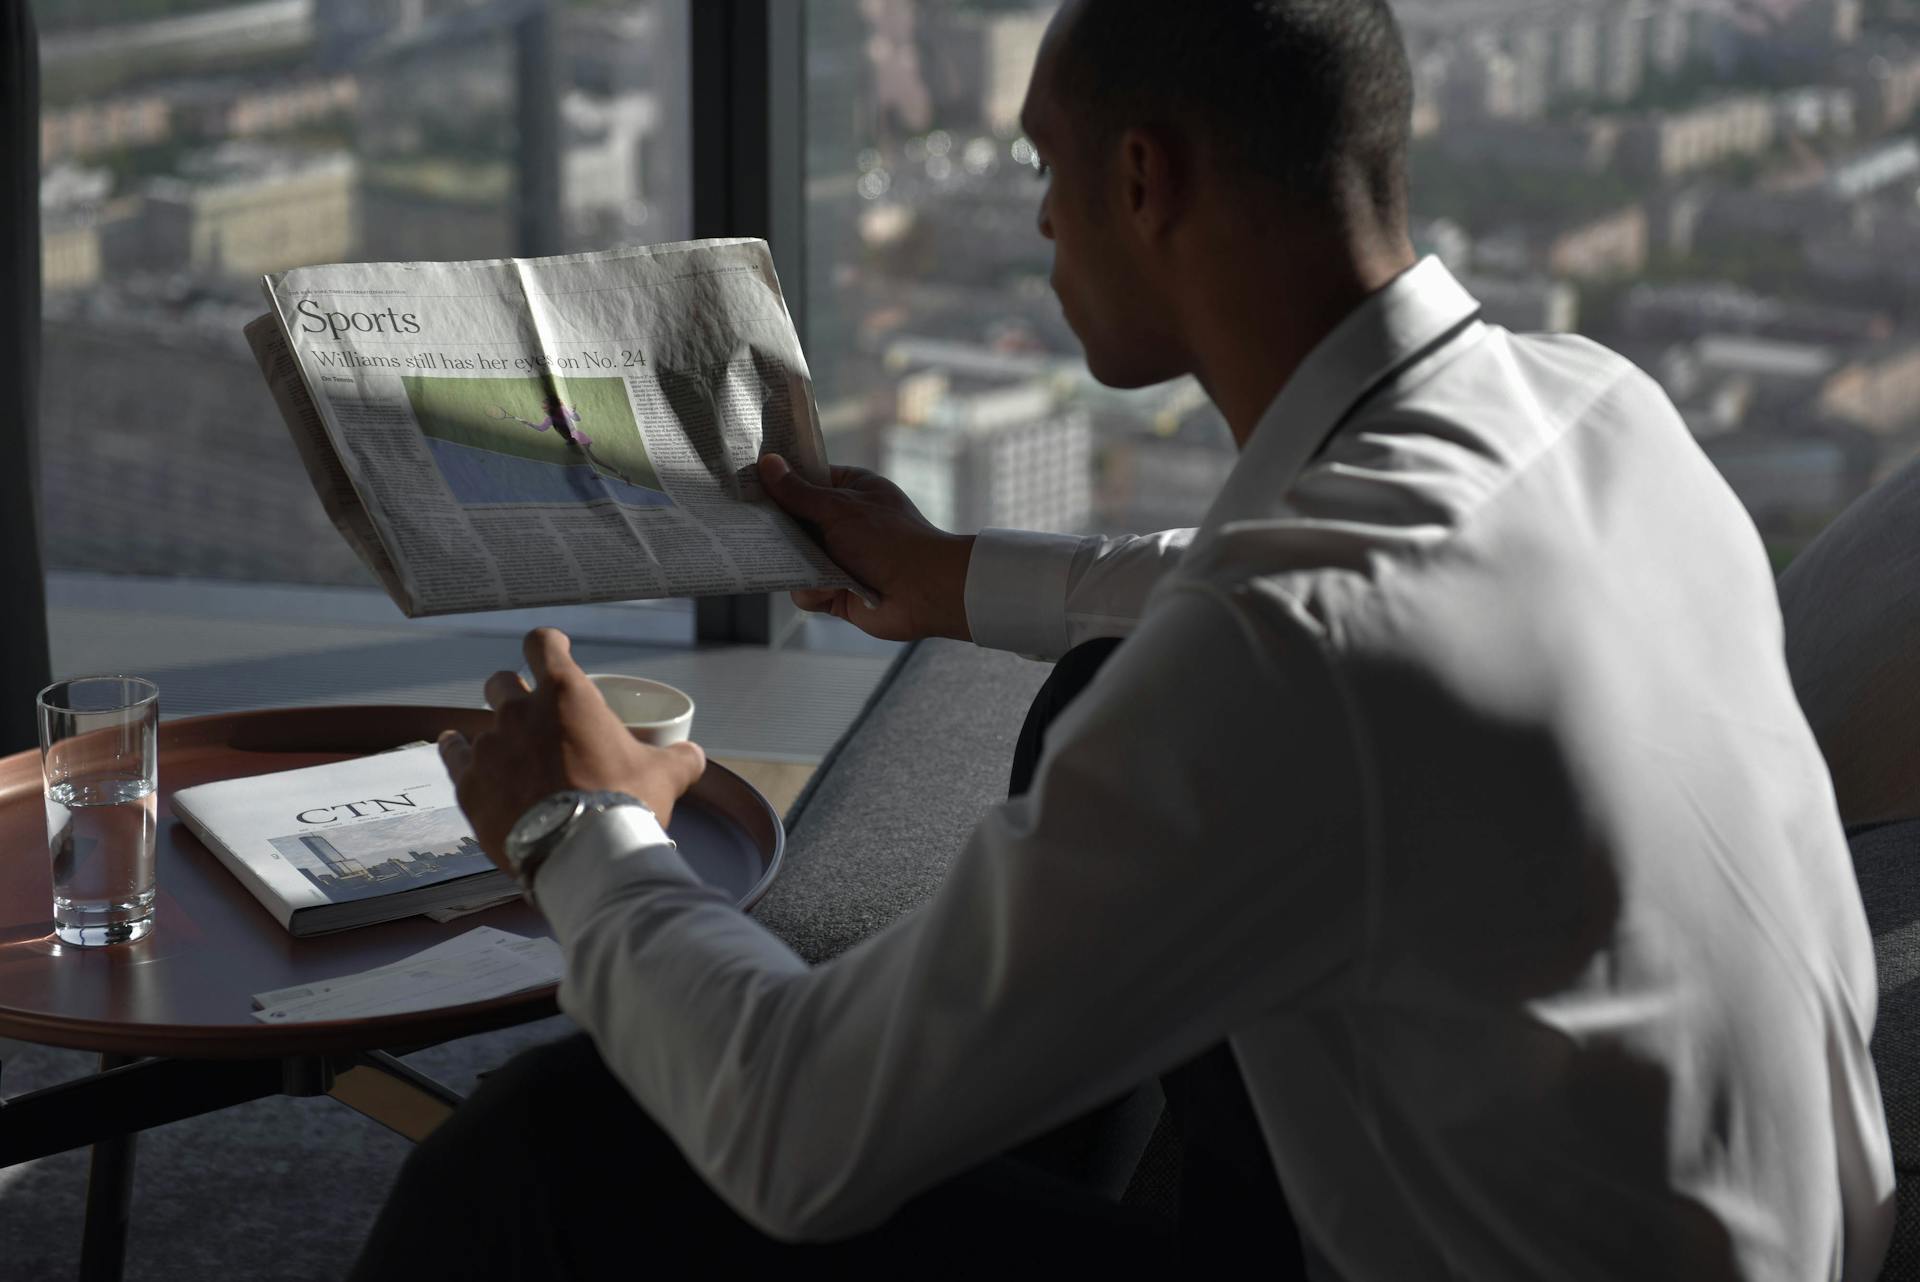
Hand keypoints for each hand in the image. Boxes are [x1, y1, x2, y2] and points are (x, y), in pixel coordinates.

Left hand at [438, 628, 706, 871]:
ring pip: (479, 722)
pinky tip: (458, 752)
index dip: (548, 645)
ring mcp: (490, 746)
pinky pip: (454, 754)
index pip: (542, 644)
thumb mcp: (665, 777)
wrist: (582, 856)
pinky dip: (458, 752)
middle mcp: (520, 711)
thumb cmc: (624, 805)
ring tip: (505, 751)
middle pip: (501, 683)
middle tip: (531, 716)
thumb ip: (679, 758)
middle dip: (514, 692)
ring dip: (495, 733)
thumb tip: (693, 755)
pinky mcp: (468, 782)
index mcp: (567, 694)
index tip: (553, 653)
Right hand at [759, 454, 974, 642]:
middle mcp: (843, 522)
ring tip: (803, 563)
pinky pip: (805, 588)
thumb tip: (768, 464)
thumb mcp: (839, 508)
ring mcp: (838, 557)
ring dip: (798, 564)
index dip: (779, 481)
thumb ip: (799, 492)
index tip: (749, 481)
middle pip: (793, 521)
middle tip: (750, 525)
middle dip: (779, 529)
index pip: (806, 479)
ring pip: (793, 558)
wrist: (925, 591)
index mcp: (850, 490)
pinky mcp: (836, 589)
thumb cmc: (890, 539)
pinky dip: (814, 590)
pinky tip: (828, 590)